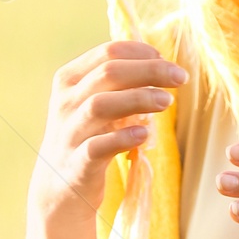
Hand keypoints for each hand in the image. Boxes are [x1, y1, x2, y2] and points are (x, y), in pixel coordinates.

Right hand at [25, 38, 186, 238]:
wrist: (59, 185)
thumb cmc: (87, 136)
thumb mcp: (95, 103)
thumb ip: (118, 83)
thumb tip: (159, 63)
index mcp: (69, 80)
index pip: (107, 52)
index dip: (140, 53)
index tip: (165, 59)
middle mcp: (66, 102)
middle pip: (108, 74)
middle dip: (148, 71)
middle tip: (180, 77)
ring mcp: (69, 132)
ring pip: (101, 105)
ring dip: (137, 99)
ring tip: (167, 102)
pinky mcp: (77, 162)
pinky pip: (99, 147)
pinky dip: (123, 138)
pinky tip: (145, 134)